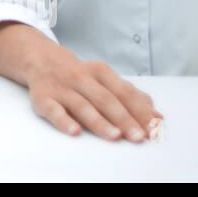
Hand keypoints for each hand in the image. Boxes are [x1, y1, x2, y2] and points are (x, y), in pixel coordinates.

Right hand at [0, 23, 161, 141]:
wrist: (40, 60)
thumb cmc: (80, 76)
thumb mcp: (105, 79)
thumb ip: (131, 96)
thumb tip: (157, 117)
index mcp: (100, 71)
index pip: (123, 92)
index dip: (138, 110)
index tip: (152, 127)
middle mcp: (81, 77)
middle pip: (105, 99)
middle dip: (123, 118)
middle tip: (138, 137)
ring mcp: (61, 87)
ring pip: (82, 105)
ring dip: (99, 121)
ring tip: (115, 136)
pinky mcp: (43, 98)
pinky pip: (53, 110)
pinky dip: (64, 121)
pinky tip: (75, 131)